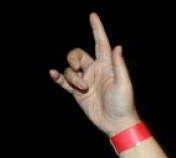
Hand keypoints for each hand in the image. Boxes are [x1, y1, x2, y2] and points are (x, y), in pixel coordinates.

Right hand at [48, 12, 140, 135]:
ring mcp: (85, 81)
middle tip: (78, 69)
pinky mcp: (77, 93)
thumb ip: (118, 65)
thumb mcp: (123, 83)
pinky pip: (63, 81)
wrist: (116, 123)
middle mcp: (95, 70)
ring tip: (83, 89)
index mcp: (107, 66)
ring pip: (70, 69)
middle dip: (73, 59)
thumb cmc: (123, 104)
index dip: (97, 29)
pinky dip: (57, 77)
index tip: (92, 15)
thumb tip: (117, 46)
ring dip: (73, 77)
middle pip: (77, 54)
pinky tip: (53, 74)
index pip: (101, 43)